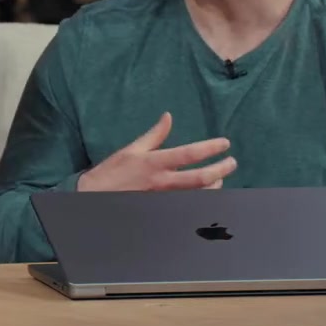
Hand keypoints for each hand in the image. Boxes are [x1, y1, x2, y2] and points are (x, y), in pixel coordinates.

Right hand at [77, 112, 235, 191]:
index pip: (189, 154)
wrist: (94, 198)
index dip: (210, 148)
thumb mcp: (132, 149)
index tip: (225, 144)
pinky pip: (188, 204)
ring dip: (214, 186)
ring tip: (220, 177)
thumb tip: (168, 117)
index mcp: (154, 163)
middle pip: (200, 179)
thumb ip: (154, 135)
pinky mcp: (163, 209)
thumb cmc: (112, 172)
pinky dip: (201, 198)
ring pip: (198, 195)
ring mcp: (164, 199)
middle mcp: (162, 182)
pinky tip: (207, 193)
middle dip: (220, 170)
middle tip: (231, 163)